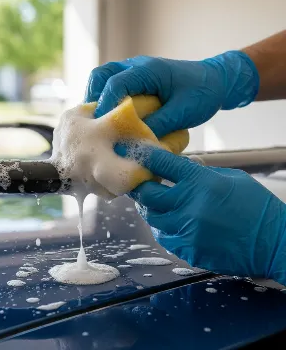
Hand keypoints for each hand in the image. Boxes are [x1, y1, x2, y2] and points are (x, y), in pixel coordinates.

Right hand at [86, 51, 258, 137]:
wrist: (216, 80)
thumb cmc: (203, 93)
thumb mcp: (183, 112)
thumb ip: (158, 125)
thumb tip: (133, 141)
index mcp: (149, 70)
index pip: (116, 83)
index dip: (105, 105)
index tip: (102, 126)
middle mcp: (136, 66)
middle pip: (101, 74)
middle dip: (92, 97)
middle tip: (92, 120)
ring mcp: (134, 70)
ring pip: (104, 78)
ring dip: (97, 98)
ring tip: (97, 120)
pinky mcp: (136, 79)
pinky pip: (113, 84)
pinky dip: (106, 99)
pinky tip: (110, 117)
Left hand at [116, 144, 285, 283]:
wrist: (275, 243)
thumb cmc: (257, 207)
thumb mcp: (232, 179)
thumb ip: (203, 172)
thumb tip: (182, 163)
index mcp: (201, 182)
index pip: (163, 164)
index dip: (145, 157)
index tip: (133, 152)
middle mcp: (189, 205)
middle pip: (148, 194)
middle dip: (140, 188)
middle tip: (140, 185)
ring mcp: (187, 231)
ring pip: (152, 219)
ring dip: (151, 210)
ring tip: (157, 205)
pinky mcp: (189, 250)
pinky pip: (165, 238)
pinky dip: (164, 229)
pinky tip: (172, 224)